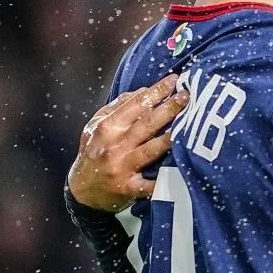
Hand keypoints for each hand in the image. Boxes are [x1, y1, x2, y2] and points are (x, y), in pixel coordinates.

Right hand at [66, 74, 188, 211]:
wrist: (83, 191)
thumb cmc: (94, 153)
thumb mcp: (96, 126)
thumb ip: (117, 107)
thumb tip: (143, 91)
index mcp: (107, 128)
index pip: (135, 105)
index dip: (156, 91)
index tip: (174, 80)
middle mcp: (114, 146)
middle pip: (147, 124)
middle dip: (169, 109)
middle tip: (187, 96)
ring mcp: (122, 168)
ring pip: (151, 149)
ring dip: (171, 137)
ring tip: (190, 125)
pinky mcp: (129, 188)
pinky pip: (151, 184)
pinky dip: (165, 179)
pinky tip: (182, 170)